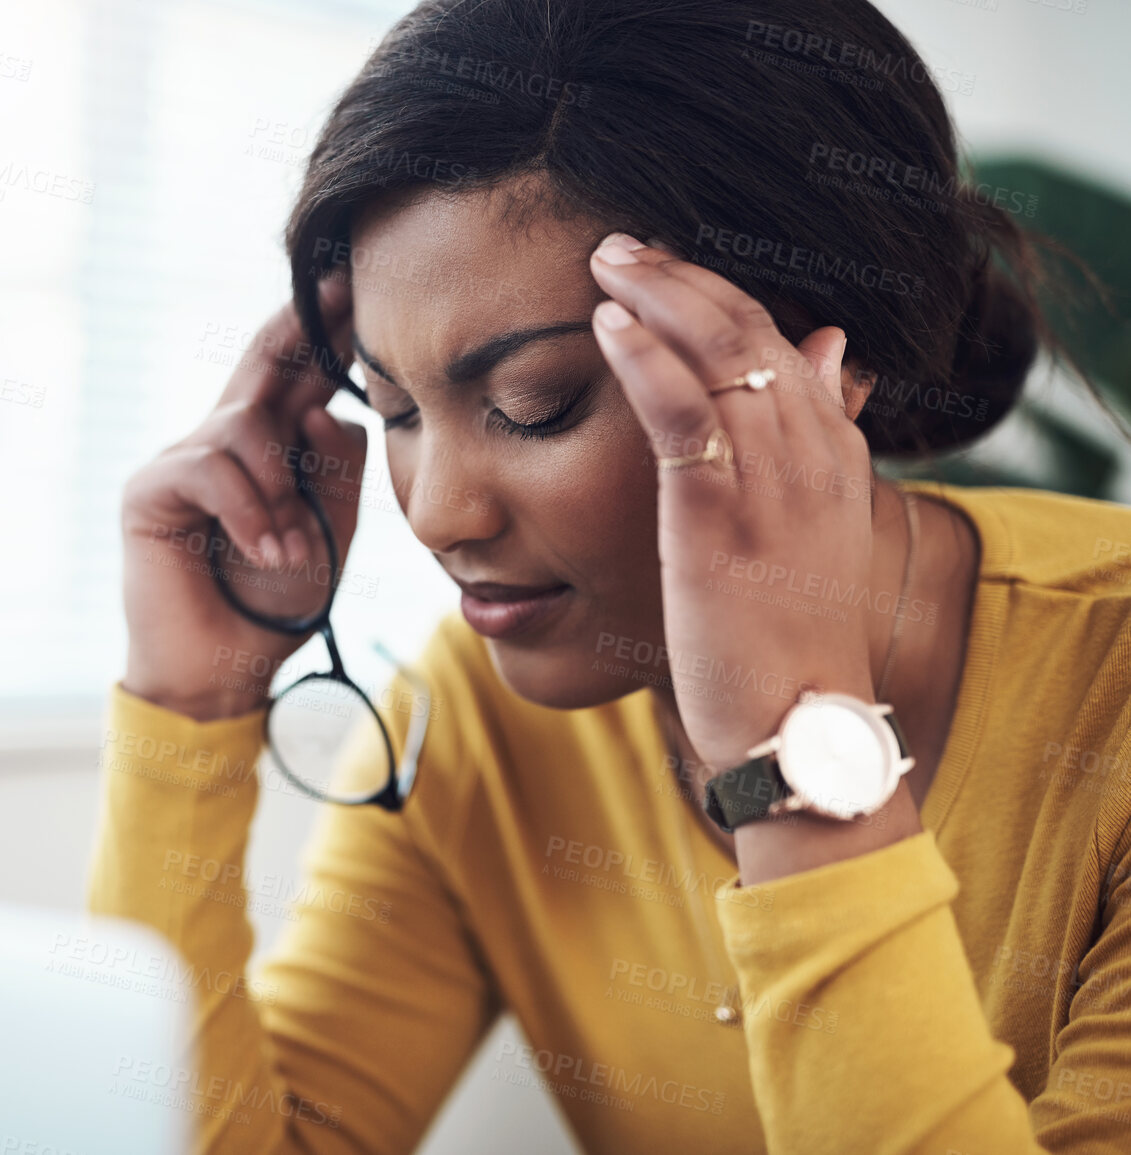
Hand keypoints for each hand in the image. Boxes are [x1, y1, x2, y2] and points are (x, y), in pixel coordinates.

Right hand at [118, 279, 367, 720]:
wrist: (227, 671)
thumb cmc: (277, 603)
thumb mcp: (331, 530)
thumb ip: (336, 467)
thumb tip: (322, 406)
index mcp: (271, 449)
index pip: (300, 373)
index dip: (328, 329)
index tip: (364, 286)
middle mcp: (223, 443)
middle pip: (262, 360)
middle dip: (303, 322)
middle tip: (341, 285)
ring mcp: (182, 461)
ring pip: (244, 424)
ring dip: (280, 492)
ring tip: (290, 550)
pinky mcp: (150, 489)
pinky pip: (212, 468)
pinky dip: (249, 513)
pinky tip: (266, 554)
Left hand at [587, 233, 877, 774]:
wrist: (801, 723)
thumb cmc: (792, 639)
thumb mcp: (817, 529)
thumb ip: (820, 440)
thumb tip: (832, 351)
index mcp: (832, 454)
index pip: (780, 343)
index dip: (720, 296)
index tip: (666, 270)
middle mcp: (809, 452)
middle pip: (750, 330)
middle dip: (682, 277)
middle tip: (621, 245)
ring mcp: (768, 480)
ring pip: (720, 354)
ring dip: (659, 295)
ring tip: (605, 260)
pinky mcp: (717, 515)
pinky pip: (684, 413)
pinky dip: (646, 358)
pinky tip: (608, 323)